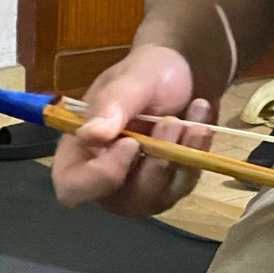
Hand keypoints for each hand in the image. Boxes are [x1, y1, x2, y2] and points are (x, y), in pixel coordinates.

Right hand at [51, 44, 215, 215]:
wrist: (185, 72)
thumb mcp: (132, 79)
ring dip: (180, 156)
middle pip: (122, 201)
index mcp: (79, 150)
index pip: (72, 188)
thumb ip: (111, 104)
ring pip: (158, 197)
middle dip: (155, 163)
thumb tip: (89, 136)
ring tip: (193, 115)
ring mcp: (138, 187)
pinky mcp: (169, 186)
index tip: (131, 143)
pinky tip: (201, 124)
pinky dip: (196, 154)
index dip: (100, 177)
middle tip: (173, 120)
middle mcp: (104, 177)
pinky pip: (183, 185)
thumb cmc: (148, 71)